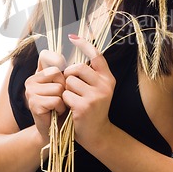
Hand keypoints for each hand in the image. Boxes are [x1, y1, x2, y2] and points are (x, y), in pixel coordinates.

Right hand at [25, 50, 66, 142]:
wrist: (56, 131)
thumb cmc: (64, 106)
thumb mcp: (66, 85)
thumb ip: (67, 69)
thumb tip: (76, 40)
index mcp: (39, 72)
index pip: (46, 55)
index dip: (57, 58)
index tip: (64, 62)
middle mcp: (31, 79)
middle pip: (58, 72)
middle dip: (66, 86)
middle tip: (62, 98)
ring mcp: (30, 91)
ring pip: (58, 87)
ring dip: (65, 99)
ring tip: (60, 106)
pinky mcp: (33, 103)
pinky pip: (56, 99)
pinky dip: (60, 107)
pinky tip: (56, 112)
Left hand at [62, 35, 115, 150]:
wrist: (97, 134)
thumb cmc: (93, 108)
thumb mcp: (98, 89)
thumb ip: (91, 74)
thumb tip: (77, 50)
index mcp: (108, 79)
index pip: (97, 56)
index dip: (84, 44)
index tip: (72, 37)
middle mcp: (105, 85)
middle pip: (78, 67)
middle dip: (69, 75)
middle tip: (70, 86)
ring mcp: (95, 96)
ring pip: (70, 81)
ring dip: (67, 90)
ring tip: (73, 99)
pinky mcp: (84, 106)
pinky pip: (65, 95)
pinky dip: (64, 101)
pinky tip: (71, 109)